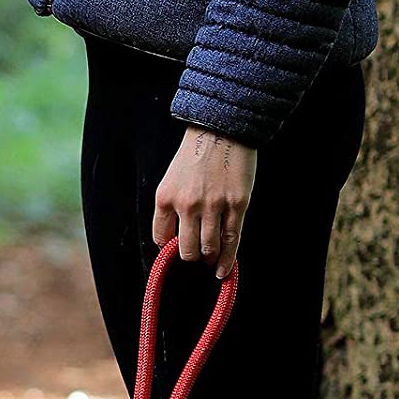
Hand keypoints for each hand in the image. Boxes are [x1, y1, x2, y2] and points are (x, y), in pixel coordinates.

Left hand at [152, 126, 256, 279]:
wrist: (223, 128)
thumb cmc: (197, 151)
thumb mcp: (172, 177)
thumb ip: (172, 205)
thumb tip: (175, 234)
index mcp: (166, 198)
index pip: (161, 237)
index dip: (168, 248)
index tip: (175, 251)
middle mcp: (187, 205)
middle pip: (186, 249)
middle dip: (191, 257)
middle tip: (197, 258)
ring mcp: (213, 206)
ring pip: (209, 248)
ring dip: (209, 259)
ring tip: (211, 262)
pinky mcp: (237, 204)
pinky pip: (231, 239)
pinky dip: (227, 259)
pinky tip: (223, 270)